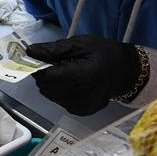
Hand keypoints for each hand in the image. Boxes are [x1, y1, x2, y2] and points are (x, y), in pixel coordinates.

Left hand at [25, 36, 144, 114]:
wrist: (126, 71)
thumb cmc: (104, 53)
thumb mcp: (80, 44)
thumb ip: (54, 49)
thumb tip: (30, 51)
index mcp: (83, 76)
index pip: (48, 77)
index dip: (39, 67)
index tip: (40, 58)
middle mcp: (82, 95)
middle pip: (47, 87)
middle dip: (45, 74)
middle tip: (57, 63)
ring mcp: (82, 106)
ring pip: (51, 95)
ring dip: (52, 83)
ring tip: (67, 72)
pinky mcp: (82, 111)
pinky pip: (60, 101)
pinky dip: (60, 91)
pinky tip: (72, 83)